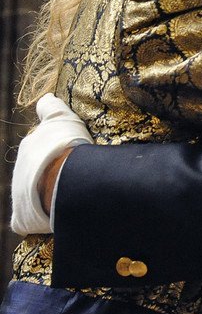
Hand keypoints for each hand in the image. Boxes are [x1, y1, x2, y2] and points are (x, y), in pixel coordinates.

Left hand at [11, 94, 92, 234]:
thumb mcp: (63, 117)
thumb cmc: (67, 145)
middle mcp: (22, 164)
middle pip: (34, 165)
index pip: (36, 140)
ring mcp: (19, 190)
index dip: (47, 142)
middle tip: (69, 170)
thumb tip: (45, 97)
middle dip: (46, 168)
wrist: (64, 180)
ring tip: (65, 191)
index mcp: (31, 143)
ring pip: (31, 189)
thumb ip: (50, 108)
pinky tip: (52, 214)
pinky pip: (28, 216)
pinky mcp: (21, 215)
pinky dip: (37, 215)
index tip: (57, 145)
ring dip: (44, 189)